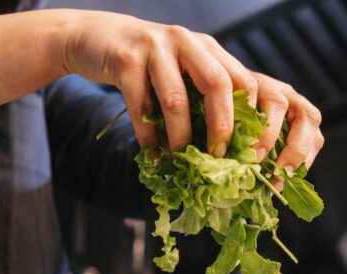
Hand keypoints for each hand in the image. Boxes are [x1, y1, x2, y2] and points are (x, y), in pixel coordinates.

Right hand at [63, 12, 322, 170]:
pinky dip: (148, 136)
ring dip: (180, 137)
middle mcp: (186, 42)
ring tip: (180, 162)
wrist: (95, 38)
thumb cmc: (146, 65)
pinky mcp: (125, 60)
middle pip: (217, 85)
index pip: (244, 80)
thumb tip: (226, 152)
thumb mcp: (181, 70)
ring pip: (176, 99)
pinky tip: (152, 155)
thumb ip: (202, 97)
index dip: (251, 119)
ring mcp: (154, 47)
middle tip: (217, 159)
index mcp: (207, 48)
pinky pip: (140, 105)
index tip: (248, 152)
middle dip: (221, 127)